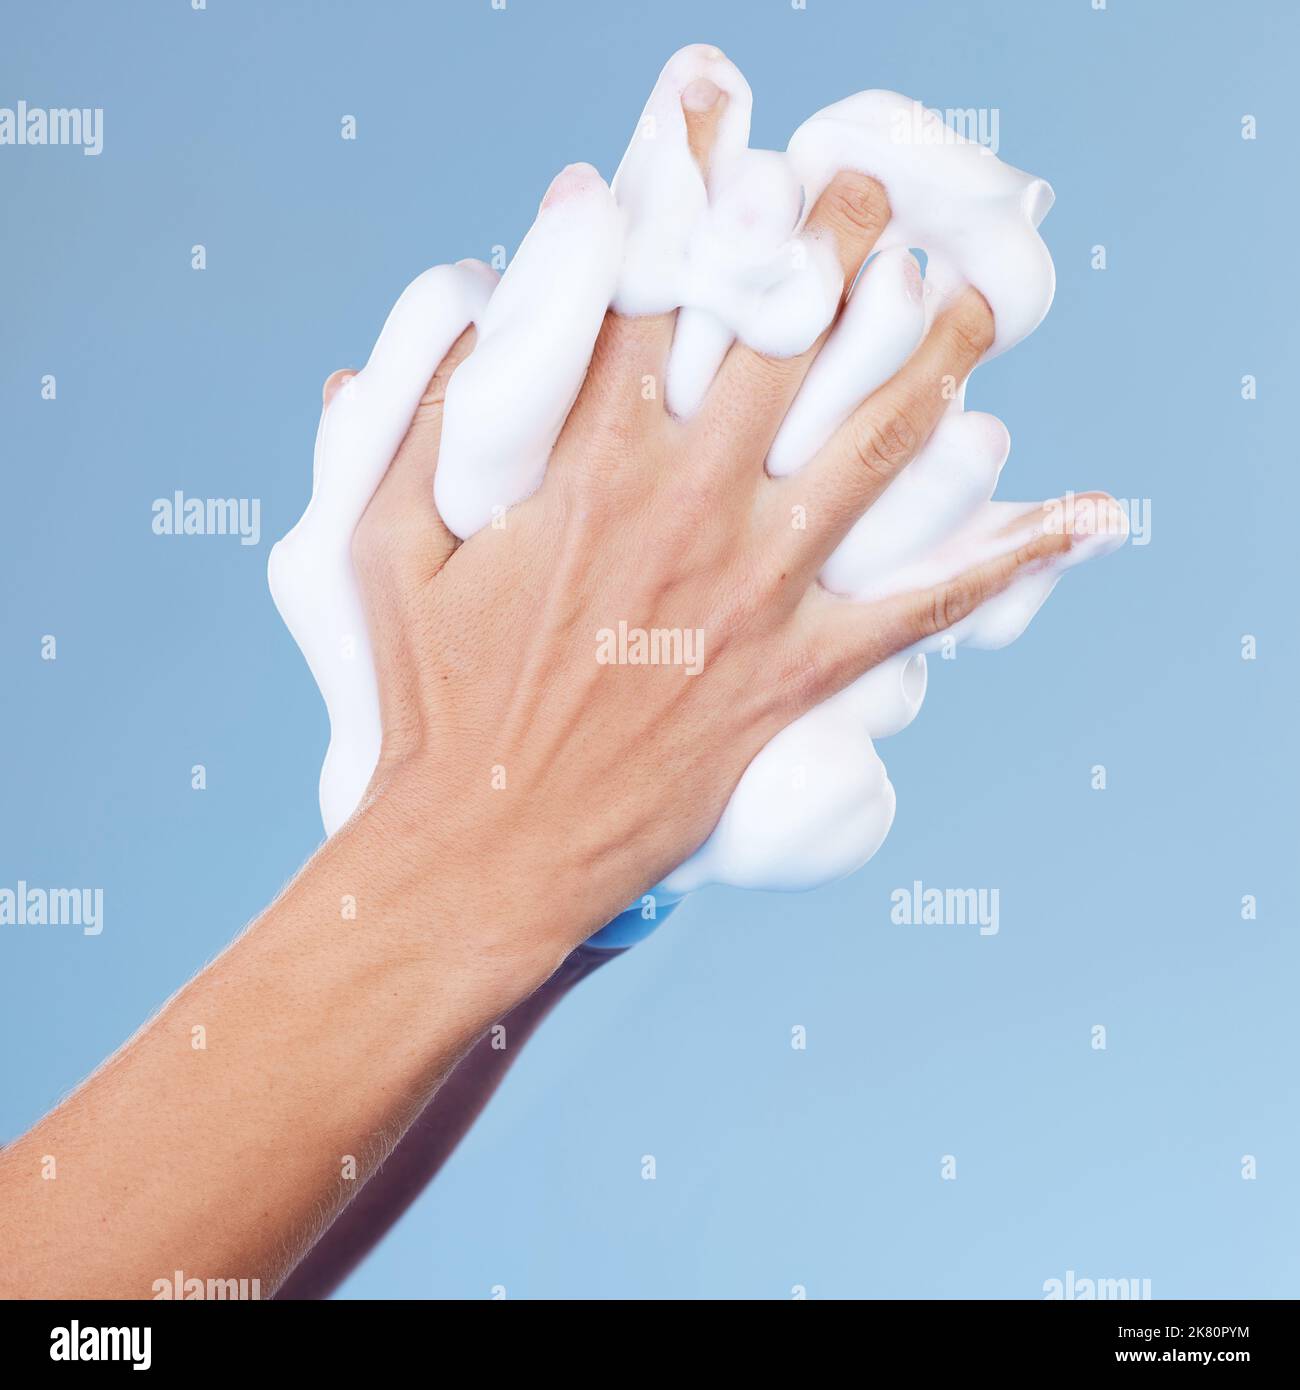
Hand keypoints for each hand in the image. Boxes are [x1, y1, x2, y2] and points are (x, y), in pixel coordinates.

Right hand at [343, 164, 1093, 972]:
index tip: (719, 146)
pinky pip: (927, 606)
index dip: (688, 204)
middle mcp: (687, 509)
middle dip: (834, 246)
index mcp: (585, 467)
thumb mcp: (374, 550)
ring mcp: (755, 592)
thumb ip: (413, 417)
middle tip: (871, 190)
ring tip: (975, 292)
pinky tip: (1088, 516)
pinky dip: (1010, 557)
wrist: (485, 849)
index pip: (654, 298)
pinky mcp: (797, 673)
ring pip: (879, 445)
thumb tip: (470, 298)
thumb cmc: (429, 701)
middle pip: (787, 341)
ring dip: (937, 355)